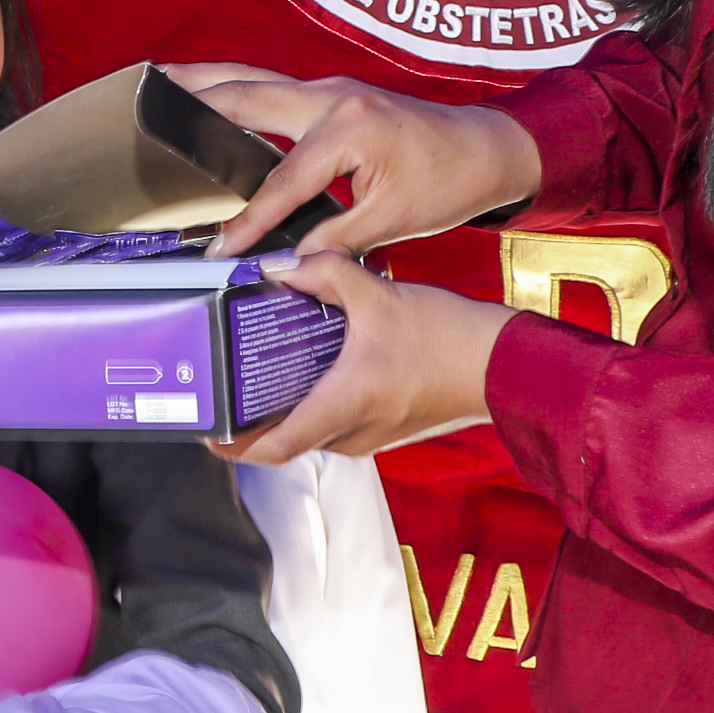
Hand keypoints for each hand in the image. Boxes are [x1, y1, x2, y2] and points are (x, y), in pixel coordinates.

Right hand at [170, 66, 541, 255]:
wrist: (487, 149)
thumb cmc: (448, 183)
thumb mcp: (391, 222)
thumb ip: (331, 238)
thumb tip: (283, 259)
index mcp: (349, 129)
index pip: (280, 182)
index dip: (247, 221)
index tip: (218, 250)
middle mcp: (334, 97)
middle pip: (247, 97)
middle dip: (197, 104)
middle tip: (147, 109)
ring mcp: (332, 89)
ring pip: (255, 79)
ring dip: (208, 79)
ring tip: (161, 79)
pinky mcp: (333, 94)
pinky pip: (272, 86)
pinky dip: (236, 86)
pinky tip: (211, 91)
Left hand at [212, 251, 514, 463]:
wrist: (505, 365)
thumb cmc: (449, 340)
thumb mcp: (378, 295)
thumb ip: (324, 272)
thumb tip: (281, 266)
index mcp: (342, 406)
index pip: (272, 447)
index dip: (232, 444)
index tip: (208, 429)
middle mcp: (352, 431)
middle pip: (285, 441)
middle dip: (251, 421)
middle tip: (226, 391)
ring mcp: (371, 434)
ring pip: (312, 431)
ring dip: (285, 410)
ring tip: (261, 374)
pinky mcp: (387, 425)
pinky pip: (338, 422)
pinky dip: (316, 402)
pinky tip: (312, 367)